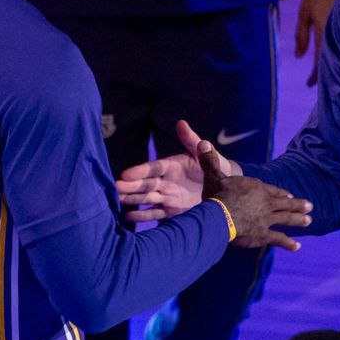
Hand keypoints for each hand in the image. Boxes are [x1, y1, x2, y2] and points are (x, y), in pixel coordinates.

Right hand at [117, 120, 240, 221]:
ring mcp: (167, 195)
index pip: (153, 168)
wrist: (224, 188)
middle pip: (145, 184)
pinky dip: (143, 215)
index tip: (126, 174)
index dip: (140, 171)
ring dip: (131, 199)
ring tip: (116, 201)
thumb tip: (182, 123)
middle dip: (130, 186)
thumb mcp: (204, 153)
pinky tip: (128, 216)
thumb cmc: (215, 166)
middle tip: (115, 188)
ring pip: (146, 198)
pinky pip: (156, 213)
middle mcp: (166, 180)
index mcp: (172, 165)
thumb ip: (192, 140)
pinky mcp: (172, 210)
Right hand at [198, 143, 311, 251]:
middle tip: (310, 206)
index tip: (290, 195)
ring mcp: (266, 219)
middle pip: (284, 203)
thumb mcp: (213, 176)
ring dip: (298, 220)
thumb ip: (210, 161)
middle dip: (298, 205)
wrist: (220, 216)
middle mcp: (265, 203)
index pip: (272, 190)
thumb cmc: (216, 195)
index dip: (281, 193)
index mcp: (256, 188)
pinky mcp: (263, 234)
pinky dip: (289, 243)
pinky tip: (297, 247)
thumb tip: (203, 143)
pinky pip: (279, 239)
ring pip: (287, 219)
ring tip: (309, 221)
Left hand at [295, 0, 339, 85]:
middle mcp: (338, 33)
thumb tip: (298, 56)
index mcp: (325, 32)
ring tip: (327, 72)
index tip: (309, 85)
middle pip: (332, 59)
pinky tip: (337, 53)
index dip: (316, 76)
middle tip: (318, 82)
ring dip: (334, 62)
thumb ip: (301, 35)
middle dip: (325, 73)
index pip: (321, 61)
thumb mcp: (304, 12)